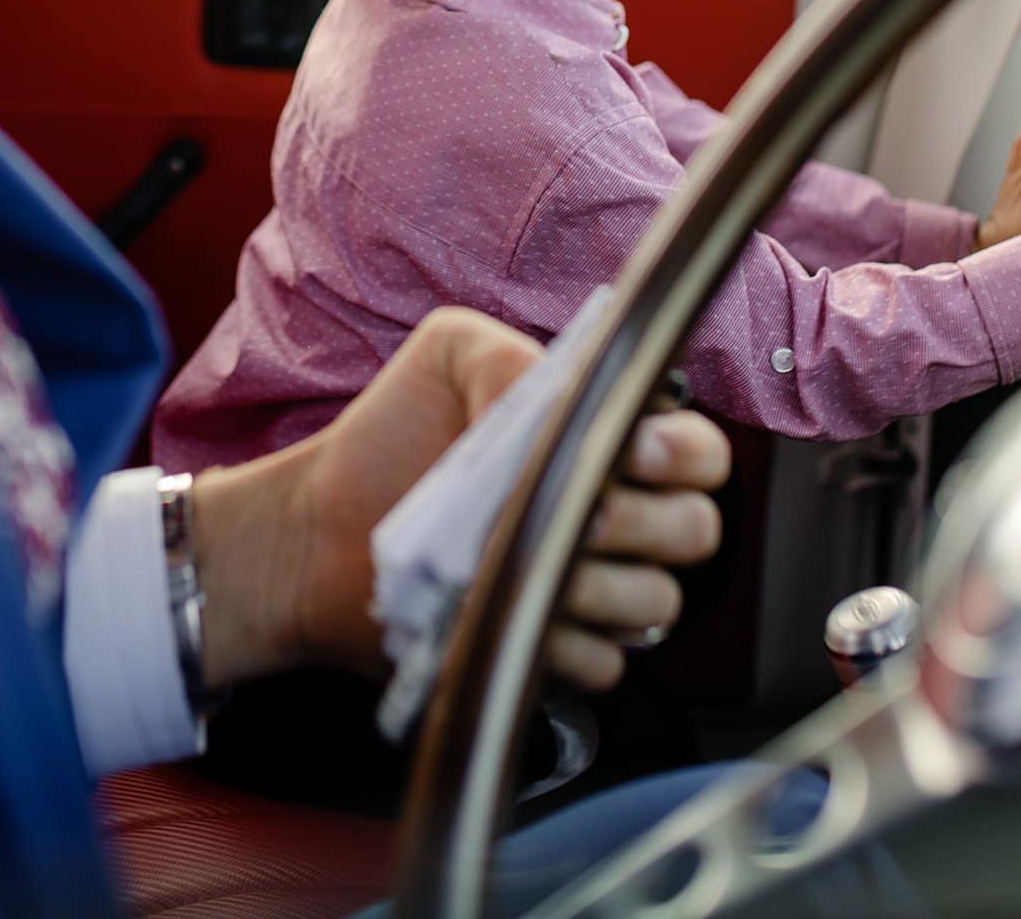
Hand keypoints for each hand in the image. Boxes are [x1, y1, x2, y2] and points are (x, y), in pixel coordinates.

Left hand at [191, 307, 731, 694]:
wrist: (319, 533)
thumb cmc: (387, 438)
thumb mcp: (448, 356)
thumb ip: (514, 360)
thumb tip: (563, 402)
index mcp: (606, 441)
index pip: (700, 452)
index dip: (682, 456)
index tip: (631, 449)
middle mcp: (615, 516)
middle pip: (695, 531)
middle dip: (641, 522)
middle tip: (577, 514)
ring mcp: (591, 591)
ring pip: (655, 603)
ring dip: (596, 585)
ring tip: (524, 560)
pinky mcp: (556, 652)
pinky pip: (604, 664)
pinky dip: (561, 640)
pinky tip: (508, 609)